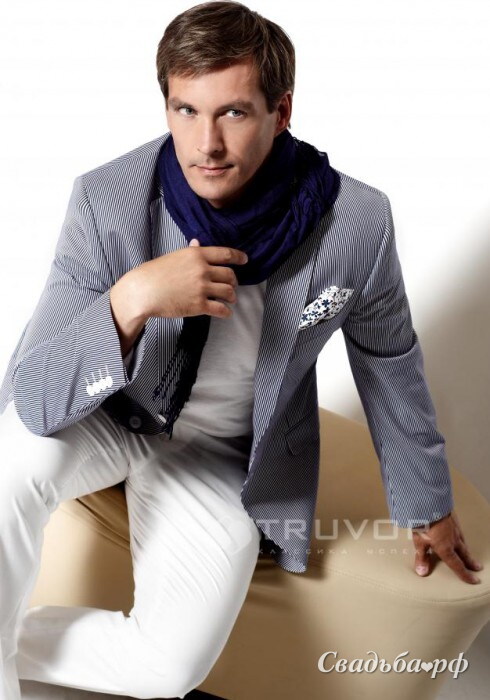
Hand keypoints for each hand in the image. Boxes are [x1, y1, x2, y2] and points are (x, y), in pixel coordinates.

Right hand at [132, 238, 247, 319]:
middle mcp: (202, 270)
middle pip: (230, 275)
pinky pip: (221, 309)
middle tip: (233, 285)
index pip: (225, 254)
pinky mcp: (199, 305)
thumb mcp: (174, 256)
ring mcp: (201, 288)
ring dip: (232, 296)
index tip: (245, 260)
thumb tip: (197, 243)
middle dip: (234, 281)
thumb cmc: (155, 273)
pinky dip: (226, 312)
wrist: (143, 291)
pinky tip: (225, 312)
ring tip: (230, 299)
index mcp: (197, 255)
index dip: (238, 257)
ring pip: (228, 292)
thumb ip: (190, 252)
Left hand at [412, 511, 483, 583]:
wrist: (428, 504)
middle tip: (478, 567)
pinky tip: (459, 535)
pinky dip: (461, 537)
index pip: (457, 565)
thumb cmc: (423, 524)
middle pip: (464, 554)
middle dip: (471, 562)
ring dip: (467, 550)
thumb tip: (422, 573)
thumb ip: (422, 558)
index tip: (474, 580)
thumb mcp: (419, 542)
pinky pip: (459, 532)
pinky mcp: (453, 520)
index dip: (465, 574)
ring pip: (463, 542)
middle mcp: (453, 541)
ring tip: (469, 554)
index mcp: (446, 549)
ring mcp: (454, 529)